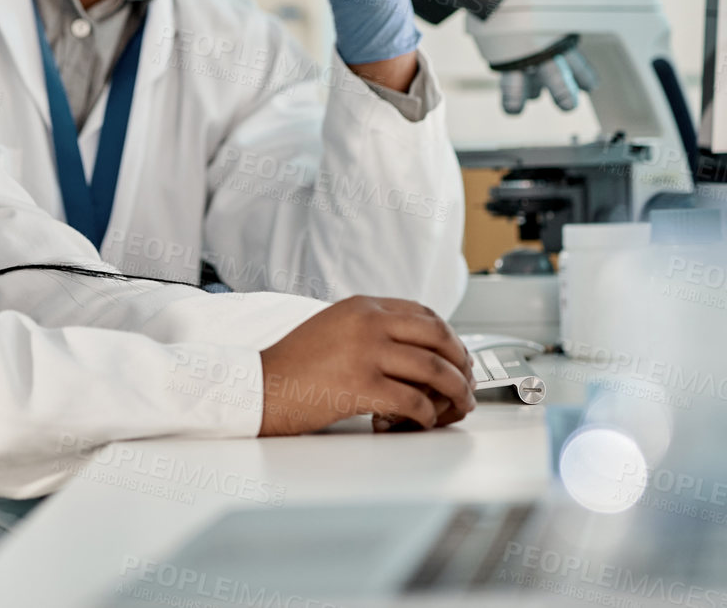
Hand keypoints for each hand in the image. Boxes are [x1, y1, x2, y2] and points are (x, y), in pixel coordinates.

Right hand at [257, 296, 474, 435]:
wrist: (258, 386)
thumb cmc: (293, 365)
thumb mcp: (333, 327)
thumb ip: (370, 329)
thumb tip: (412, 349)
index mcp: (362, 306)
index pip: (424, 313)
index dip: (449, 336)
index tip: (458, 354)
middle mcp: (368, 322)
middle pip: (438, 337)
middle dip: (462, 362)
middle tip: (467, 381)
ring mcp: (366, 352)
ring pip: (433, 369)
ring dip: (455, 391)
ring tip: (459, 405)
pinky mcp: (361, 385)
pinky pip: (414, 400)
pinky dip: (428, 414)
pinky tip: (425, 421)